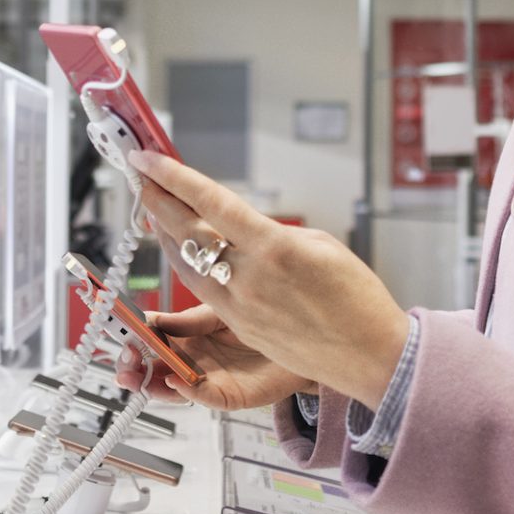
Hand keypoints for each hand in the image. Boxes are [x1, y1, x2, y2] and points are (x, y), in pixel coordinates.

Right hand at [114, 304, 311, 411]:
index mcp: (188, 334)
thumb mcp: (220, 310)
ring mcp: (208, 378)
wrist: (303, 335)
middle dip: (134, 365)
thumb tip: (153, 319)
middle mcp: (194, 358)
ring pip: (171, 386)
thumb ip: (189, 319)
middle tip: (124, 361)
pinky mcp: (228, 395)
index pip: (152, 338)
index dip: (133, 337)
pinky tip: (175, 381)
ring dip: (151, 383)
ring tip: (135, 376)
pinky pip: (204, 397)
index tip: (120, 332)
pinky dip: (187, 391)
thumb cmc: (264, 318)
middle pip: (154, 366)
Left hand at [127, 150, 412, 408]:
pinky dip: (185, 265)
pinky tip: (178, 249)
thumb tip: (239, 227)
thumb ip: (272, 233)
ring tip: (154, 208)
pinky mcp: (241, 329)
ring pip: (186, 265)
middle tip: (142, 177)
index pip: (211, 203)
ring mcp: (242, 308)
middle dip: (159, 200)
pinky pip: (201, 292)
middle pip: (188, 233)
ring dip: (165, 233)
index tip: (149, 158)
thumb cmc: (357, 297)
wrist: (372, 355)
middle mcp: (251, 279)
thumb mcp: (320, 245)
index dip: (174, 178)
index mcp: (275, 248)